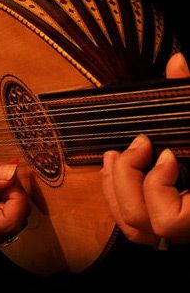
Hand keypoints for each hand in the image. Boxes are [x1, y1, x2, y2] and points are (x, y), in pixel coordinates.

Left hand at [101, 52, 189, 245]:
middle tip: (135, 145)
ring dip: (114, 188)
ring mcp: (179, 226)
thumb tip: (178, 64)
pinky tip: (116, 165)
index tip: (166, 153)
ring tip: (114, 155)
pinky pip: (133, 220)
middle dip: (126, 180)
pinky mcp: (165, 216)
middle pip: (142, 222)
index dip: (158, 187)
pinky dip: (117, 193)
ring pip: (133, 228)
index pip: (170, 220)